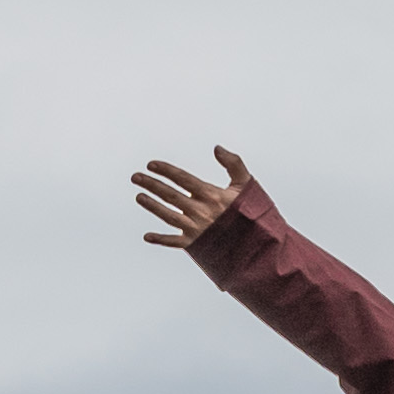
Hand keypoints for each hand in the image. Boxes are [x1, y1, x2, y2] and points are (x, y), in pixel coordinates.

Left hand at [133, 147, 252, 250]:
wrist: (258, 245)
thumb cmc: (252, 213)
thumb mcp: (247, 184)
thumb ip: (233, 163)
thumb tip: (217, 147)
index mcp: (211, 195)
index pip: (183, 178)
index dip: (166, 170)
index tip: (151, 164)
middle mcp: (200, 211)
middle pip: (170, 195)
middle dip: (151, 184)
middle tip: (135, 177)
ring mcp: (196, 229)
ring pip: (168, 216)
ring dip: (152, 206)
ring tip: (138, 197)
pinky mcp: (196, 245)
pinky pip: (175, 242)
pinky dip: (161, 240)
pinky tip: (147, 236)